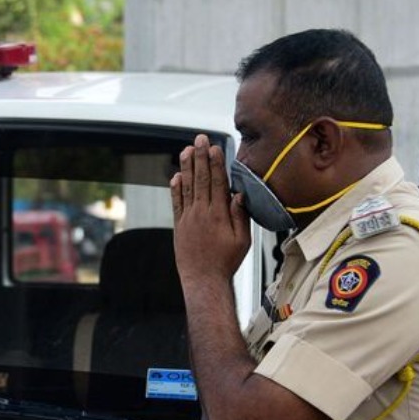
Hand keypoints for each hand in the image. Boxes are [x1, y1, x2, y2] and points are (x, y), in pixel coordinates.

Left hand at [170, 134, 250, 284]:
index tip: (215, 147)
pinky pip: (176, 202)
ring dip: (187, 167)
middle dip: (200, 157)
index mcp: (219, 215)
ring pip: (187, 187)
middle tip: (199, 139)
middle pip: (201, 179)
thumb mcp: (243, 241)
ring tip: (186, 150)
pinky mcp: (179, 225)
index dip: (216, 163)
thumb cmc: (226, 262)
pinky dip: (176, 188)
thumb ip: (240, 216)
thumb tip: (239, 195)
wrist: (203, 280)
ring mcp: (188, 218)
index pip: (217, 183)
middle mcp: (201, 213)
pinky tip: (176, 175)